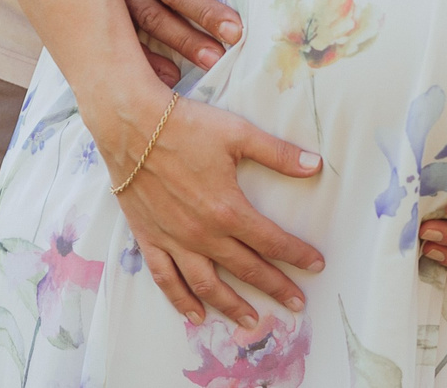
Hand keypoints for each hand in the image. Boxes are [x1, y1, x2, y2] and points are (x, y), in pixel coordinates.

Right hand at [102, 94, 323, 329]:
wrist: (130, 125)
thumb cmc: (185, 126)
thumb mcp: (237, 133)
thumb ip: (277, 154)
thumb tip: (315, 165)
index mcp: (228, 209)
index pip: (272, 241)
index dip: (298, 255)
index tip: (316, 265)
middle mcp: (203, 233)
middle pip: (247, 269)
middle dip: (276, 287)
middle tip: (297, 303)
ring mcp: (174, 240)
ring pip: (208, 284)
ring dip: (232, 306)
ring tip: (251, 322)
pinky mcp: (150, 238)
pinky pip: (166, 278)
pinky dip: (181, 300)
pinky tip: (196, 315)